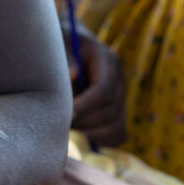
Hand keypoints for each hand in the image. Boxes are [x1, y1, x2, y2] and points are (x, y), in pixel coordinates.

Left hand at [67, 24, 127, 146]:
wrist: (72, 44)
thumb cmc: (63, 44)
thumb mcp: (62, 43)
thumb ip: (66, 58)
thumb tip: (72, 76)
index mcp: (107, 61)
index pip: (103, 89)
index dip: (87, 105)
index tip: (69, 113)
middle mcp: (119, 80)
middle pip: (111, 111)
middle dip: (86, 122)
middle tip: (63, 124)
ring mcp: (121, 97)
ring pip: (117, 126)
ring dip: (93, 134)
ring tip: (71, 129)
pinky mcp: (118, 110)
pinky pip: (118, 133)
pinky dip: (103, 140)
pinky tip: (83, 136)